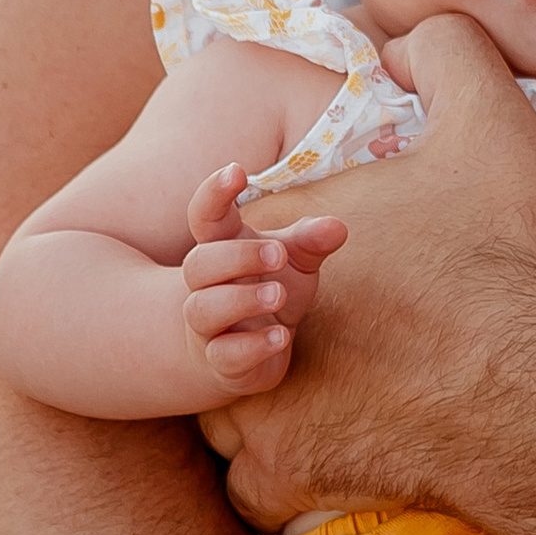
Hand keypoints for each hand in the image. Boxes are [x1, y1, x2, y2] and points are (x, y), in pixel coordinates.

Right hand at [180, 163, 346, 399]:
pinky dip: (253, 346)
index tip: (236, 171)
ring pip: (203, 309)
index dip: (213, 193)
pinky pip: (225, 355)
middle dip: (236, 256)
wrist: (247, 352)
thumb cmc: (268, 289)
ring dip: (240, 300)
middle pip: (199, 263)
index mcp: (220, 248)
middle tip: (278, 253)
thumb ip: (311, 241)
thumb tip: (337, 227)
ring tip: (277, 293)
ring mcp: (208, 327)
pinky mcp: (221, 363)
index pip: (204, 216)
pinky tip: (281, 335)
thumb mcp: (295, 260)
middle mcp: (204, 286)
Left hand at [200, 15, 535, 529]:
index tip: (337, 257)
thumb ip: (445, 53)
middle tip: (348, 328)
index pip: (233, 226)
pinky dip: (283, 471)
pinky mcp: (285, 474)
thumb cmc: (511, 261)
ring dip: (266, 396)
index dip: (281, 239)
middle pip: (228, 314)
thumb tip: (401, 48)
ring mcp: (260, 406)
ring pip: (226, 400)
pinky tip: (334, 451)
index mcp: (281, 234)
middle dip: (275, 319)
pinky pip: (251, 481)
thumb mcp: (492, 121)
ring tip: (337, 391)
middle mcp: (251, 318)